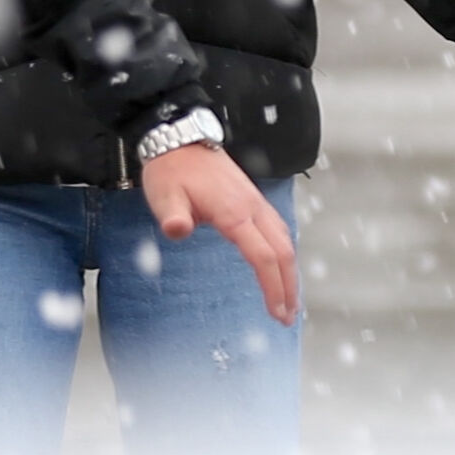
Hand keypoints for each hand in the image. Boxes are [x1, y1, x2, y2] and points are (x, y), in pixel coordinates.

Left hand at [140, 142, 298, 326]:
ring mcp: (255, 201)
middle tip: (288, 316)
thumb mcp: (164, 194)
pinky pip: (278, 228)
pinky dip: (285, 252)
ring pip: (285, 239)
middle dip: (289, 286)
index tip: (277, 313)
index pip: (263, 256)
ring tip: (291, 299)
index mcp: (233, 211)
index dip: (272, 287)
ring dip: (290, 270)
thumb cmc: (171, 169)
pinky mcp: (253, 198)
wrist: (179, 138)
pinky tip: (282, 265)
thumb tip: (177, 230)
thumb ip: (172, 215)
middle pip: (283, 251)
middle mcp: (252, 206)